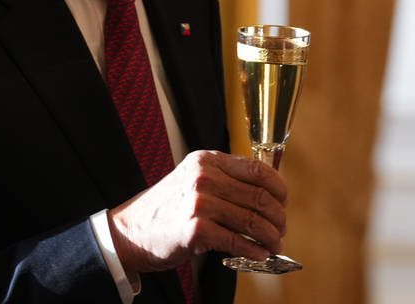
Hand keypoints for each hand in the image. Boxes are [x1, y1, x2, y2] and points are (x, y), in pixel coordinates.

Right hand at [108, 150, 287, 277]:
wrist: (131, 232)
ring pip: (252, 220)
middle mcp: (204, 177)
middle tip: (281, 230)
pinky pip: (237, 241)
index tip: (283, 202)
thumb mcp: (193, 180)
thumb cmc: (166, 209)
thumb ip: (224, 180)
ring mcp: (199, 202)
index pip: (257, 169)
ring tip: (274, 246)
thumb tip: (266, 194)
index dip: (278, 188)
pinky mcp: (196, 229)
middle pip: (259, 197)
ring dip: (271, 237)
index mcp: (207, 161)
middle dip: (278, 218)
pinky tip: (259, 254)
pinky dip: (254, 251)